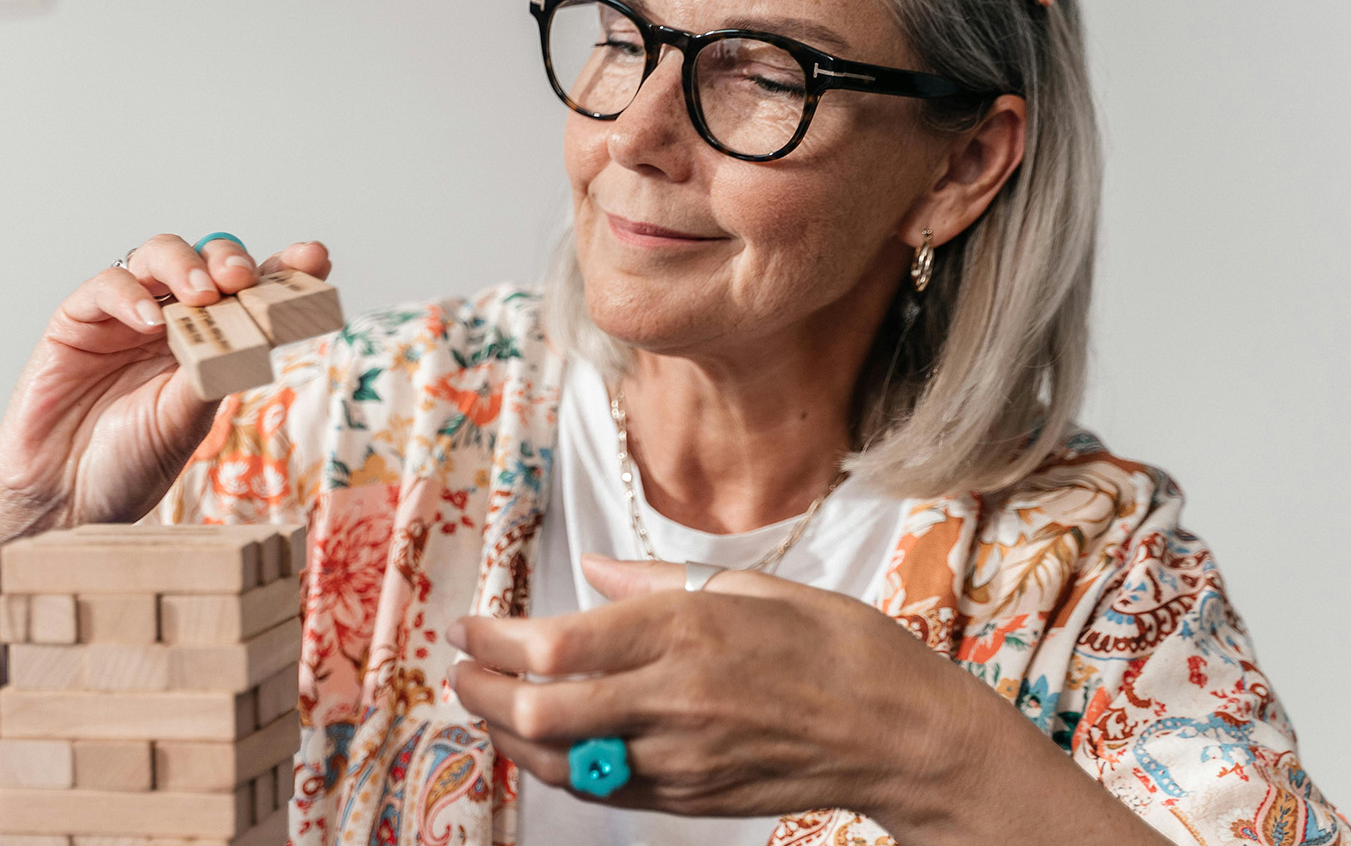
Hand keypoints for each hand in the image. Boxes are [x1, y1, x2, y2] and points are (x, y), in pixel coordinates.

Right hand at [0, 235, 330, 533]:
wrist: (64, 499)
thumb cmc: (128, 465)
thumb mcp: (185, 424)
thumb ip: (212, 374)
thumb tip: (257, 336)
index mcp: (210, 343)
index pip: (251, 293)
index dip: (282, 270)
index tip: (314, 259)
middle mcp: (170, 321)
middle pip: (207, 262)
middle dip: (232, 260)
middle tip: (245, 279)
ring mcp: (124, 316)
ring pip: (158, 257)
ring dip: (186, 265)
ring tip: (204, 293)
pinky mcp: (77, 320)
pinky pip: (106, 285)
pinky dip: (130, 294)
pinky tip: (151, 320)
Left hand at [446, 554, 999, 827]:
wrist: (904, 735)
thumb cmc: (840, 647)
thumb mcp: (751, 586)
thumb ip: (658, 579)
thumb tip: (594, 566)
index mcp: (685, 631)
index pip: (553, 646)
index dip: (492, 640)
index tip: (467, 626)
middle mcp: (672, 698)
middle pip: (539, 708)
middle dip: (480, 690)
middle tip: (458, 671)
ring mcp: (681, 757)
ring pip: (562, 759)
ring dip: (508, 734)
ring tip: (485, 705)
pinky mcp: (692, 796)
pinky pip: (604, 788)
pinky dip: (560, 766)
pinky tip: (543, 742)